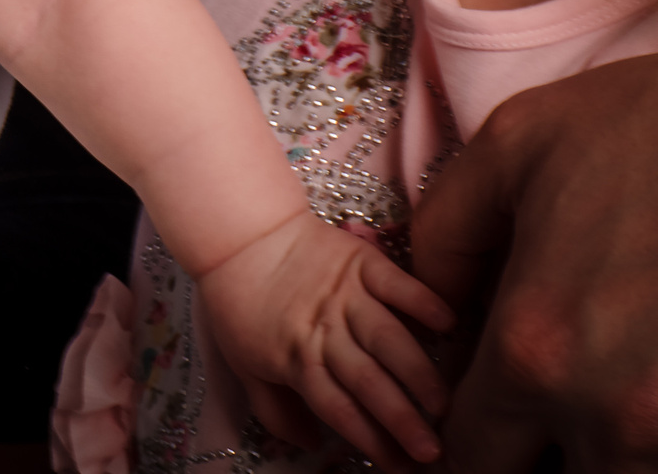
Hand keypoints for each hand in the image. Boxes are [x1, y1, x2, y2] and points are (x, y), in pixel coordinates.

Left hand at [198, 208, 455, 472]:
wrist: (238, 234)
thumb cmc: (240, 302)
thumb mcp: (244, 361)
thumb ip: (274, 408)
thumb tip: (308, 444)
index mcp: (297, 359)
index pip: (338, 409)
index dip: (370, 439)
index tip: (401, 466)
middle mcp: (325, 331)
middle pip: (366, 382)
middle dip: (401, 419)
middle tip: (431, 450)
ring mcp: (345, 296)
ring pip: (387, 340)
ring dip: (416, 373)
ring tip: (441, 402)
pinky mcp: (360, 262)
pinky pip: (395, 284)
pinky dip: (421, 301)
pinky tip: (446, 323)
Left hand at [414, 54, 657, 473]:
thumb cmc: (641, 124)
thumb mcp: (510, 151)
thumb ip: (446, 235)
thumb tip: (434, 305)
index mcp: (534, 351)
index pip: (470, 455)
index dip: (459, 443)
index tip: (470, 414)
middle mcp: (611, 410)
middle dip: (537, 451)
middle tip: (534, 405)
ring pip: (620, 468)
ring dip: (600, 444)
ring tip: (594, 377)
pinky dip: (647, 428)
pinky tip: (641, 369)